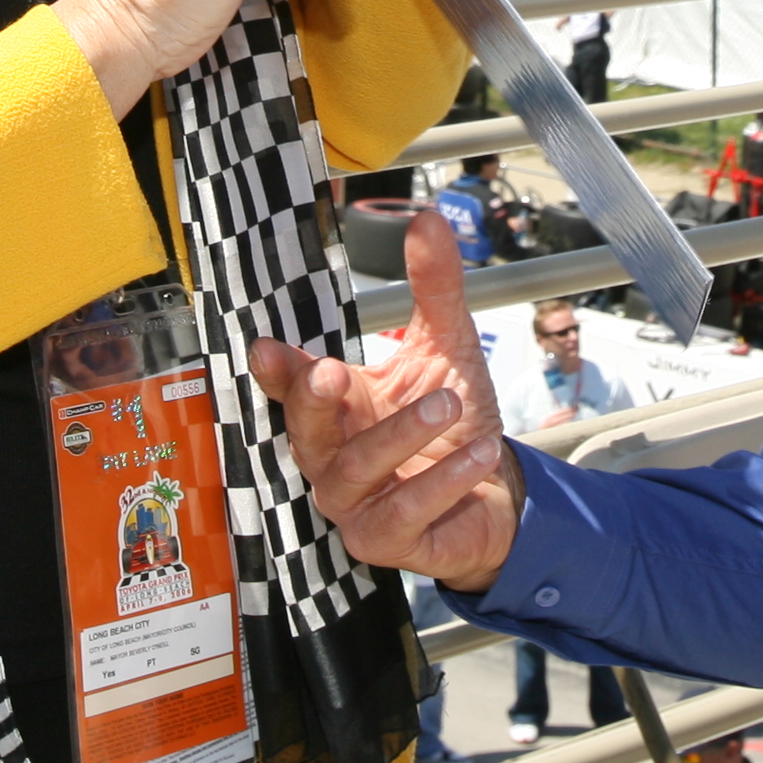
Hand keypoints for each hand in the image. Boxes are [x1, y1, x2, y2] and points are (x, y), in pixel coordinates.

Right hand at [248, 209, 524, 589]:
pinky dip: (439, 483)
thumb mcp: (447, 346)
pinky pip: (402, 515)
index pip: (291, 387)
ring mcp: (354, 505)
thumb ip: (433, 287)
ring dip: (402, 434)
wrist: (495, 492)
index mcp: (336, 407)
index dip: (277, 370)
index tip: (268, 347)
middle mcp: (332, 457)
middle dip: (313, 401)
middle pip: (304, 432)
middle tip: (333, 370)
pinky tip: (478, 453)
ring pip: (356, 472)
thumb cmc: (454, 421)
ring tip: (450, 401)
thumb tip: (428, 217)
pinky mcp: (386, 544)